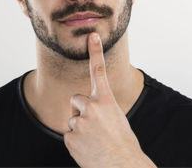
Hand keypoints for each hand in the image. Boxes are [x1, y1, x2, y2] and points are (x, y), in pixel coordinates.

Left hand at [63, 32, 156, 167]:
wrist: (122, 165)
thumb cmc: (122, 142)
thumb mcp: (117, 117)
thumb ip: (102, 106)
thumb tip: (86, 106)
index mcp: (106, 100)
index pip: (99, 71)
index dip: (96, 52)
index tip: (92, 37)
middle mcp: (91, 107)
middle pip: (76, 99)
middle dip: (81, 109)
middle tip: (94, 125)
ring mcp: (79, 122)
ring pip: (72, 118)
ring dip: (80, 126)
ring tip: (93, 139)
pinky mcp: (70, 137)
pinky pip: (69, 133)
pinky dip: (76, 140)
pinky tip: (87, 147)